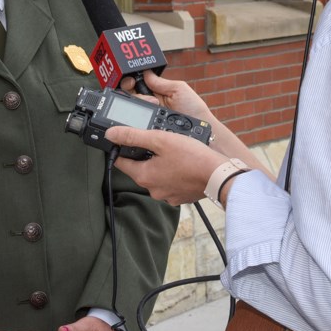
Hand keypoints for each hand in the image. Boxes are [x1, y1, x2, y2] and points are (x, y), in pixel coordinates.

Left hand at [104, 125, 227, 205]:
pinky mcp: (180, 196)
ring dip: (160, 163)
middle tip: (157, 141)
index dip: (121, 148)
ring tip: (173, 151)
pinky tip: (183, 163)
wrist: (219, 176)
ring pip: (156, 175)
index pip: (120, 161)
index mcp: (143, 176)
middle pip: (139, 168)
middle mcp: (152, 189)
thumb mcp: (160, 139)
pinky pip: (170, 182)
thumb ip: (133, 136)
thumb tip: (111, 134)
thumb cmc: (192, 157)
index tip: (125, 139)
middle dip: (145, 154)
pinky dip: (173, 172)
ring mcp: (167, 195)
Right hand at [118, 71, 212, 123]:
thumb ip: (161, 82)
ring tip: (155, 104)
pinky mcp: (148, 131)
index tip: (132, 81)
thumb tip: (146, 73)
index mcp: (155, 93)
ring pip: (131, 111)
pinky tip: (141, 118)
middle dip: (135, 94)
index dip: (130, 82)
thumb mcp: (179, 90)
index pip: (136, 85)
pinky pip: (136, 126)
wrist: (200, 130)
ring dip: (139, 106)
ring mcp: (148, 118)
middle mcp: (149, 105)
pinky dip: (135, 122)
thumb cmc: (194, 110)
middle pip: (130, 97)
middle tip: (150, 97)